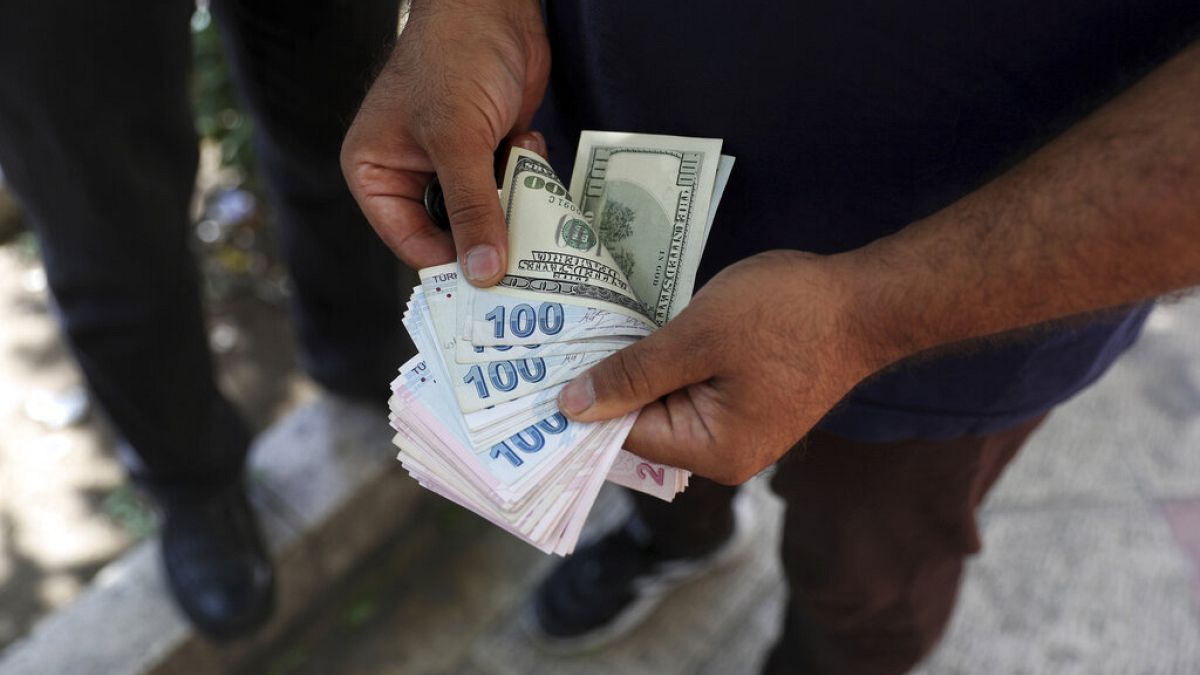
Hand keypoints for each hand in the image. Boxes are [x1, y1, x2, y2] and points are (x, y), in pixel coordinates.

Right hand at [341, 0, 549, 284]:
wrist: (493, 7)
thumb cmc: (453, 60)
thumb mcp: (458, 141)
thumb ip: (473, 209)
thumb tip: (486, 274)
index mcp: (376, 173)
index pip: (410, 242)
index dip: (450, 266)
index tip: (492, 287)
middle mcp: (409, 175)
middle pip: (450, 236)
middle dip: (487, 239)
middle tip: (526, 262)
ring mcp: (451, 166)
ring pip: (485, 215)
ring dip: (512, 205)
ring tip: (532, 194)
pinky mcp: (488, 153)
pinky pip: (510, 189)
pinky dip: (526, 176)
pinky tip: (529, 144)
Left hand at [556, 251, 884, 484]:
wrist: (868, 299)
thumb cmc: (786, 314)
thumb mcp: (697, 336)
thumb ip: (632, 374)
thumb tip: (571, 406)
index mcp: (713, 450)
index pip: (625, 435)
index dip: (583, 402)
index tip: (538, 373)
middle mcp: (725, 452)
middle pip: (643, 422)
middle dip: (606, 383)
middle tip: (553, 344)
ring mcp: (741, 427)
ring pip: (665, 402)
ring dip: (636, 368)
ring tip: (587, 330)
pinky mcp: (750, 400)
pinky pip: (691, 388)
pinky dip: (666, 361)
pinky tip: (639, 328)